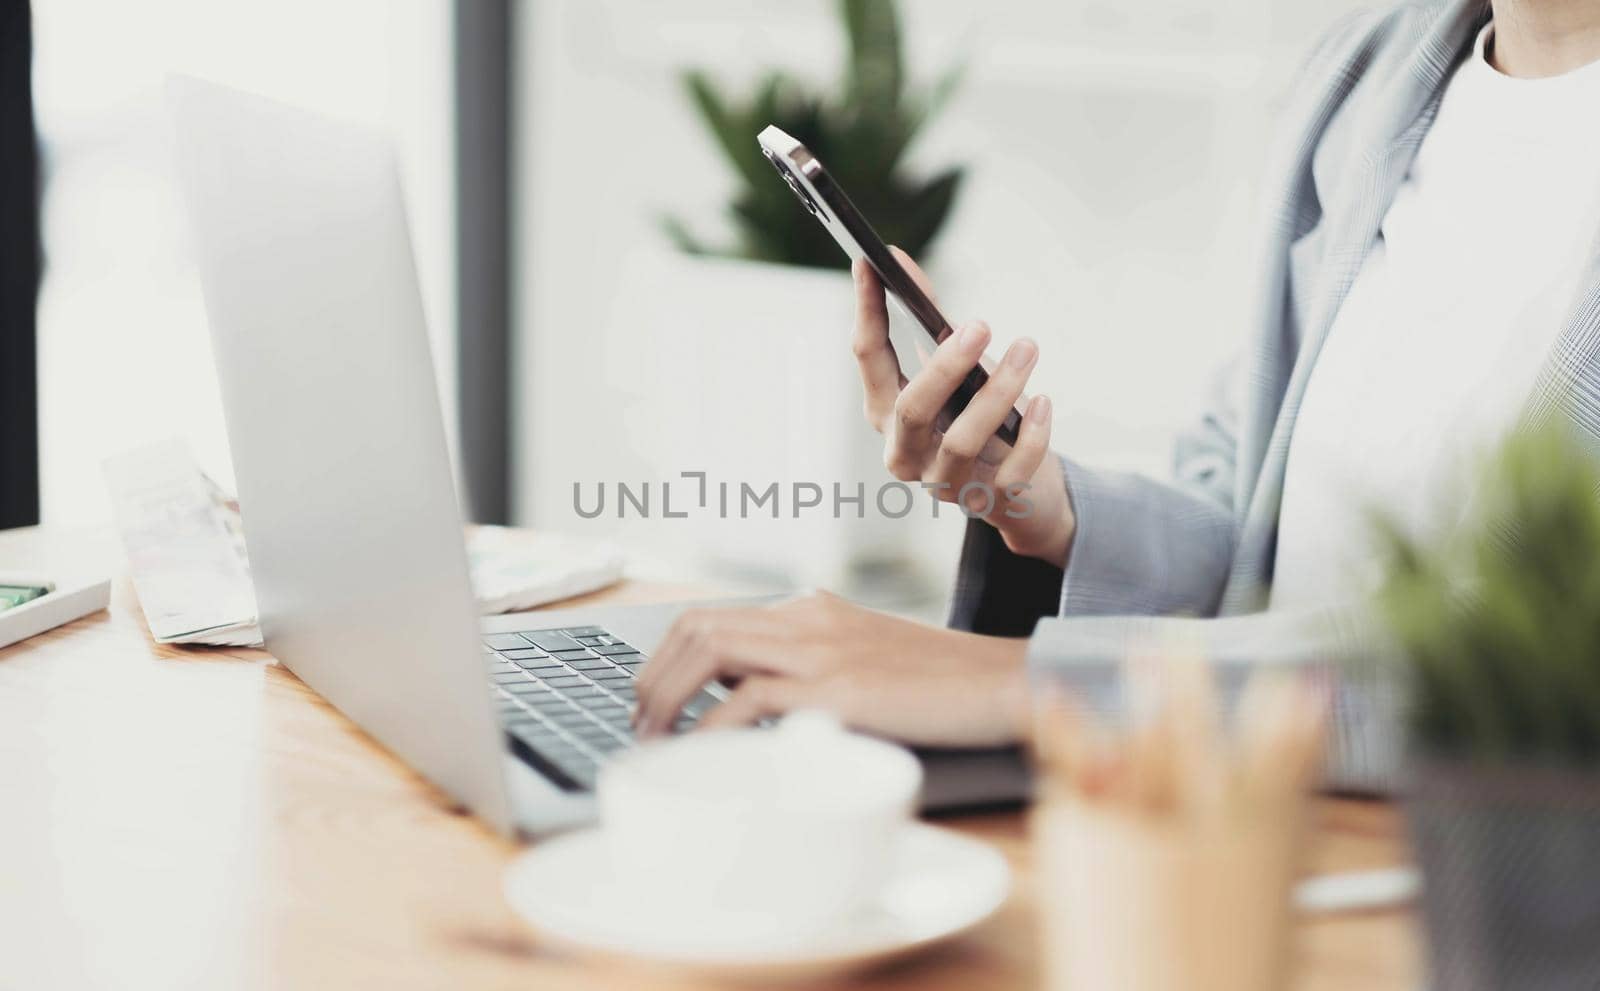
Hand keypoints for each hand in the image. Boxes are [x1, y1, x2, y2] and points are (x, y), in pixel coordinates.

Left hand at [632, 592, 1029, 745]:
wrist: (1005, 683)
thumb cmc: (941, 684)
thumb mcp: (866, 659)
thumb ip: (812, 664)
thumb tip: (751, 695)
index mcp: (813, 609)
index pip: (713, 616)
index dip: (666, 658)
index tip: (649, 698)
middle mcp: (809, 619)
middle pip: (697, 627)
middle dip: (652, 677)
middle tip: (639, 725)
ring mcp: (823, 650)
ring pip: (711, 651)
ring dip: (668, 698)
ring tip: (656, 742)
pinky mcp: (841, 690)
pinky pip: (752, 701)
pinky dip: (713, 728)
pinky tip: (703, 756)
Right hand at [852, 250, 1073, 566]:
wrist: (1021, 493)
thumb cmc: (980, 418)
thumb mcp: (955, 370)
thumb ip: (928, 319)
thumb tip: (899, 260)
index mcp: (887, 414)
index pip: (868, 358)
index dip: (867, 309)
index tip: (870, 262)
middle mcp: (906, 453)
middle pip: (912, 410)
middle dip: (946, 366)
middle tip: (980, 324)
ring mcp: (946, 483)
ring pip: (964, 440)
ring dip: (1000, 391)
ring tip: (1027, 347)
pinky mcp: (989, 504)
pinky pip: (1012, 472)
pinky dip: (1031, 436)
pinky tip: (1043, 402)